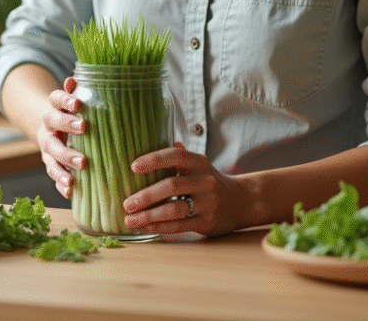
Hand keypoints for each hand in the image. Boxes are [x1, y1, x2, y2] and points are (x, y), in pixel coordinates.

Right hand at [35, 76, 87, 198]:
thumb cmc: (73, 116)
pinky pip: (53, 173)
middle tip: (84, 127)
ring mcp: (47, 147)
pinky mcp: (50, 163)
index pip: (55, 98)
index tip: (79, 102)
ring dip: (65, 158)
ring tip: (82, 164)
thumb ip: (75, 93)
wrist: (53, 131)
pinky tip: (71, 190)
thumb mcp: (73, 103)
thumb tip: (74, 79)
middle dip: (67, 125)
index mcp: (54, 107)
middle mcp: (48, 126)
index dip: (65, 99)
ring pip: (51, 152)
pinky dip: (61, 182)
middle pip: (52, 123)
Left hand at [121, 142, 249, 236]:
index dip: (154, 160)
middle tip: (126, 203)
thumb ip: (177, 156)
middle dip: (146, 195)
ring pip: (174, 209)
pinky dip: (159, 228)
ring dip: (149, 216)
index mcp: (199, 162)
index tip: (133, 167)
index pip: (176, 156)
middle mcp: (204, 181)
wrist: (240, 201)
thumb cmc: (208, 180)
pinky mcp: (207, 222)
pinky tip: (144, 227)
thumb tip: (148, 140)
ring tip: (130, 220)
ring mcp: (207, 203)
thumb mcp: (198, 164)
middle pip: (172, 186)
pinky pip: (179, 226)